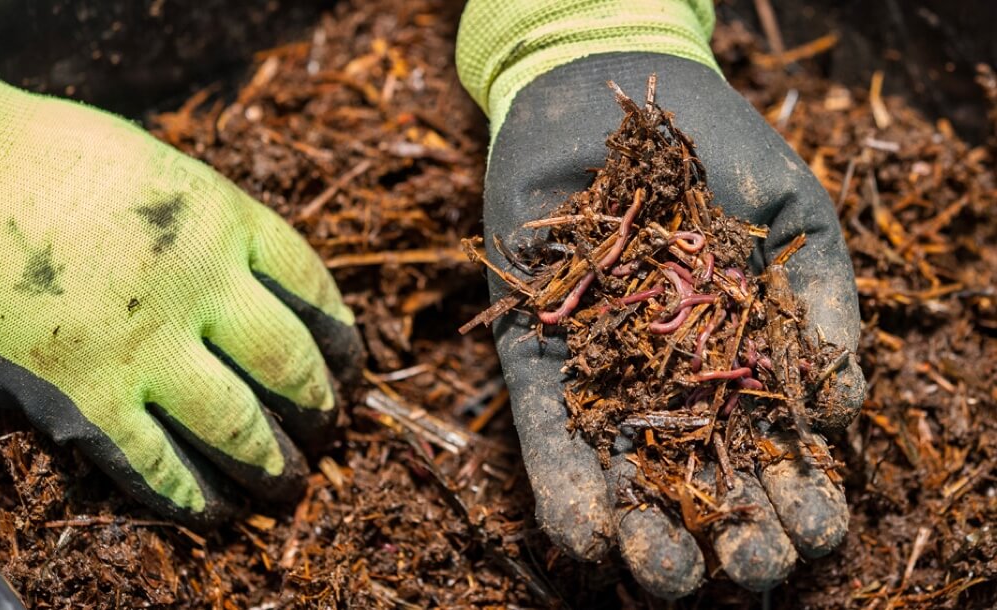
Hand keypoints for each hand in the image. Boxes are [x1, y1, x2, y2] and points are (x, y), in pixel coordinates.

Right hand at [0, 82, 364, 525]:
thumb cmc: (52, 159)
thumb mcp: (161, 171)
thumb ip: (214, 227)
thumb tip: (256, 282)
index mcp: (225, 220)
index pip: (312, 288)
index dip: (341, 336)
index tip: (351, 364)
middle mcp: (201, 286)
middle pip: (288, 363)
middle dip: (318, 406)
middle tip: (328, 428)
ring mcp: (145, 345)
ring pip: (237, 425)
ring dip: (270, 462)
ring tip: (287, 481)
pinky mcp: (85, 396)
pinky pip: (153, 463)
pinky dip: (189, 494)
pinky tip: (211, 510)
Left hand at [481, 55, 864, 594]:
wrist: (606, 96)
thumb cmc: (716, 150)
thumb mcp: (794, 215)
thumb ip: (826, 302)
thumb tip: (843, 410)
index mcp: (746, 365)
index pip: (777, 454)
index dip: (799, 499)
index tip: (814, 525)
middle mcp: (675, 386)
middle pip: (707, 485)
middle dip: (733, 537)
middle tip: (751, 564)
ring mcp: (605, 378)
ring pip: (628, 479)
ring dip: (648, 537)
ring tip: (666, 570)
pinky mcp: (536, 362)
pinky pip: (548, 436)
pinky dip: (566, 486)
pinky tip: (587, 532)